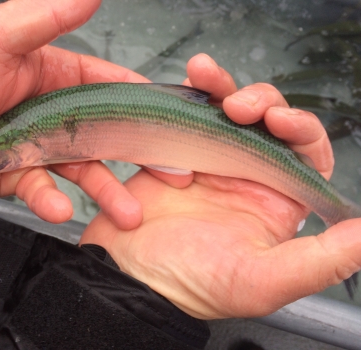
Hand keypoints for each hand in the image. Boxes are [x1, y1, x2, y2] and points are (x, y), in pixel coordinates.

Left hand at [0, 0, 149, 228]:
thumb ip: (44, 19)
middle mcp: (48, 113)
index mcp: (52, 75)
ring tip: (126, 213)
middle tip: (169, 177)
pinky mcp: (13, 177)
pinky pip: (41, 192)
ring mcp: (33, 148)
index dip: (143, 100)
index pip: (109, 85)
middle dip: (136, 157)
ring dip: (104, 191)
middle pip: (104, 136)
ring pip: (79, 171)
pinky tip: (57, 208)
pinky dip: (50, 202)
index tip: (173, 119)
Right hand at [80, 54, 360, 318]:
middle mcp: (245, 177)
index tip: (279, 122)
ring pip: (228, 110)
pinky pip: (189, 114)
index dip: (300, 130)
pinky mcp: (175, 151)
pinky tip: (189, 83)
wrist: (126, 274)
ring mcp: (208, 161)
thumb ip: (319, 261)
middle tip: (238, 106)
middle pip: (268, 122)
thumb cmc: (188, 283)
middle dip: (260, 102)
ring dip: (223, 87)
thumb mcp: (260, 282)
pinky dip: (190, 95)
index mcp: (273, 203)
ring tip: (205, 77)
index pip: (305, 154)